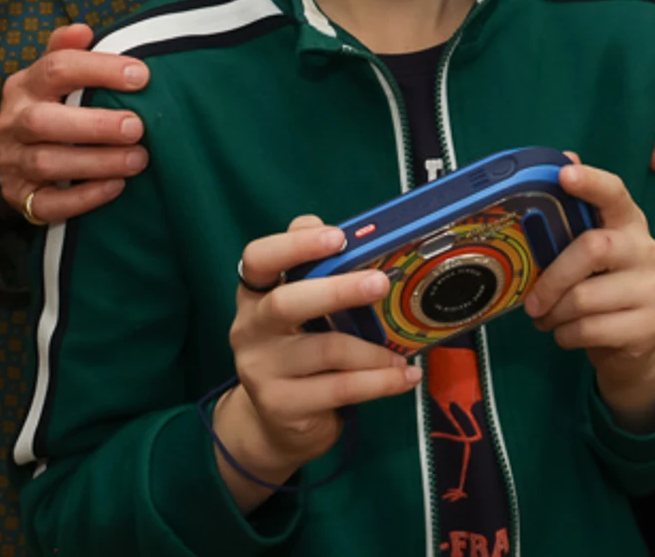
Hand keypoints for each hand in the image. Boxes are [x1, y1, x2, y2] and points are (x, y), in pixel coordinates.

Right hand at [0, 25, 150, 226]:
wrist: (18, 156)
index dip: (99, 70)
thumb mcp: (54, 75)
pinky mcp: (19, 196)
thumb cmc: (52, 106)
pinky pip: (47, 204)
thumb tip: (83, 30)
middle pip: (44, 121)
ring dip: (98, 162)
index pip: (56, 68)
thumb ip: (67, 50)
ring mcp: (12, 161)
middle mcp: (12, 122)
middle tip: (137, 126)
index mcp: (24, 85)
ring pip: (47, 163)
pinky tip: (116, 187)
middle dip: (95, 125)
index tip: (141, 76)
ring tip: (138, 159)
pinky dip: (83, 197)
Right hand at [221, 216, 424, 507]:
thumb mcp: (304, 309)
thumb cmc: (300, 349)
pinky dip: (380, 382)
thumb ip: (317, 271)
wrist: (277, 422)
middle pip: (286, 302)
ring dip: (372, 350)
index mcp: (255, 294)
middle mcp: (250, 329)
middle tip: (381, 283)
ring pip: (325, 350)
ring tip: (403, 353)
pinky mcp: (282, 405)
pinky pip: (340, 389)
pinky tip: (405, 376)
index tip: (338, 237)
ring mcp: (261, 370)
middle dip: (338, 290)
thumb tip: (348, 232)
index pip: (258, 258)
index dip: (295, 244)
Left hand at [525, 159, 654, 424]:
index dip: (591, 182)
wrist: (636, 344)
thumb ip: (575, 217)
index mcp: (628, 223)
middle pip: (592, 248)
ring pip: (583, 298)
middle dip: (551, 278)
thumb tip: (564, 160)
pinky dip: (565, 336)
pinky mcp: (648, 325)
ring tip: (547, 319)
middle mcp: (645, 249)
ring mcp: (652, 288)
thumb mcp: (590, 254)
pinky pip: (589, 329)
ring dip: (554, 314)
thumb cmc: (602, 288)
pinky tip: (566, 333)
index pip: (615, 193)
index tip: (564, 175)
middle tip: (531, 302)